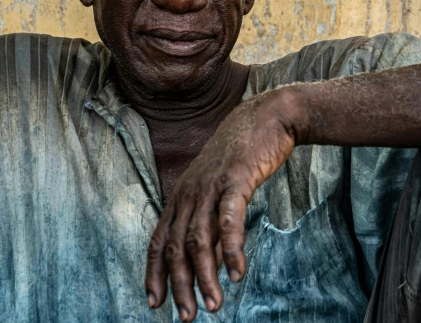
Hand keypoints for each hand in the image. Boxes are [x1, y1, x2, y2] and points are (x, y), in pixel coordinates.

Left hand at [144, 87, 304, 320]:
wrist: (266, 117)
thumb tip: (212, 264)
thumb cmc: (243, 157)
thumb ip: (212, 225)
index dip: (154, 273)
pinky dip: (231, 249)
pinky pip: (229, 220)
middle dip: (179, 286)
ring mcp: (211, 186)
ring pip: (199, 239)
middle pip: (176, 248)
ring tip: (214, 305)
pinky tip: (237, 273)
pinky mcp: (235, 180)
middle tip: (187, 317)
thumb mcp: (219, 191)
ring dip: (205, 276)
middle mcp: (189, 193)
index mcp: (182, 196)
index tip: (155, 303)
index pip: (159, 241)